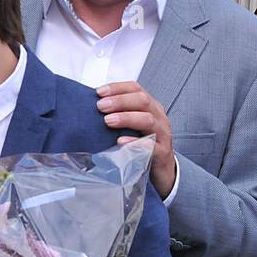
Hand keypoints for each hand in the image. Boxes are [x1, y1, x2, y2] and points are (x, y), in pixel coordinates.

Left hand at [95, 81, 175, 197]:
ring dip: (126, 118)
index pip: (136, 89)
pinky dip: (135, 142)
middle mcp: (158, 117)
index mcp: (150, 106)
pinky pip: (150, 145)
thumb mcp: (133, 125)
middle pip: (142, 101)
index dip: (117, 88)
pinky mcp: (162, 152)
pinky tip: (121, 141)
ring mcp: (162, 134)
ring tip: (108, 121)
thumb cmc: (144, 144)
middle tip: (101, 106)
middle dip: (120, 101)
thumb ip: (119, 114)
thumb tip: (93, 107)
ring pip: (148, 120)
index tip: (99, 92)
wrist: (163, 168)